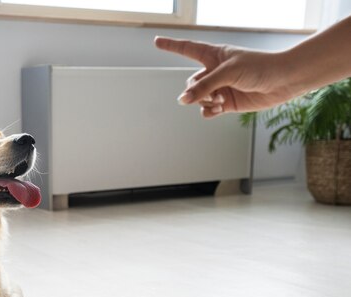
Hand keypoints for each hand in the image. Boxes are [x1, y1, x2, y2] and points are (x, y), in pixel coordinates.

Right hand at [154, 36, 296, 117]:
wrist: (283, 81)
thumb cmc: (260, 67)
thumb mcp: (228, 72)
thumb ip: (204, 86)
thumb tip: (183, 100)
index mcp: (214, 55)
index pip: (187, 49)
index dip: (171, 45)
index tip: (157, 41)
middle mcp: (215, 71)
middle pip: (191, 83)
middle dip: (197, 91)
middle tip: (211, 94)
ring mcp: (220, 88)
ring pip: (198, 98)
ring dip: (205, 102)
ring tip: (220, 101)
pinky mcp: (227, 103)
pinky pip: (207, 110)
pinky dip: (209, 111)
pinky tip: (219, 109)